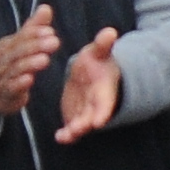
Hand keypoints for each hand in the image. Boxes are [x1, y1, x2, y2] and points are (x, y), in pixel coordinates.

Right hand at [0, 1, 62, 118]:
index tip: (50, 31)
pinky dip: (18, 84)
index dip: (33, 34)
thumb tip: (46, 8)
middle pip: (17, 52)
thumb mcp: (20, 45)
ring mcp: (1, 77)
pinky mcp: (3, 94)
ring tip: (45, 59)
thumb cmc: (9, 64)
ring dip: (29, 64)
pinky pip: (9, 88)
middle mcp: (2, 60)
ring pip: (14, 69)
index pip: (19, 38)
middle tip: (54, 42)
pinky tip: (29, 80)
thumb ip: (33, 28)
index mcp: (6, 46)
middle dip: (35, 46)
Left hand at [50, 25, 125, 142]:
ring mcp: (86, 112)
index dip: (102, 112)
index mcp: (104, 89)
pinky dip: (66, 134)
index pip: (105, 102)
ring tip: (64, 136)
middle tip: (76, 129)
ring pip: (81, 125)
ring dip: (74, 132)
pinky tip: (59, 137)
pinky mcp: (75, 116)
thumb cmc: (98, 61)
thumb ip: (103, 45)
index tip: (98, 121)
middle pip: (93, 117)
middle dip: (85, 124)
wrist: (92, 72)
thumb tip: (110, 32)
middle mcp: (96, 104)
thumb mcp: (99, 52)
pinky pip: (71, 128)